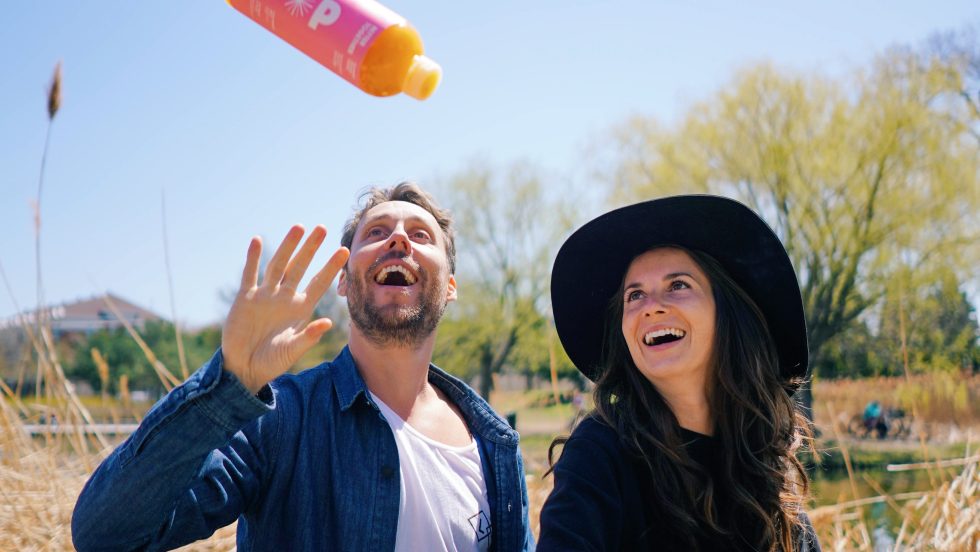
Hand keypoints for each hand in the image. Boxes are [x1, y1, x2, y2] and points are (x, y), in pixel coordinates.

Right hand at [221, 225, 349, 392]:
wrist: (244, 367)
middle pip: (300, 267)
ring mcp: (265, 295)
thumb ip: (309, 336)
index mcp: (300, 309)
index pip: (319, 283)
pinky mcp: (245, 298)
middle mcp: (284, 298)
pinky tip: (257, 241)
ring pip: (278, 266)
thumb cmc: (272, 361)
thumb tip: (328, 323)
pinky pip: (250, 274)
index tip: (344, 251)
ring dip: (287, 247)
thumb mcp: (292, 349)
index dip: (331, 267)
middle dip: (311, 248)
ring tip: (298, 227)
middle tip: (323, 228)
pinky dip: (253, 258)